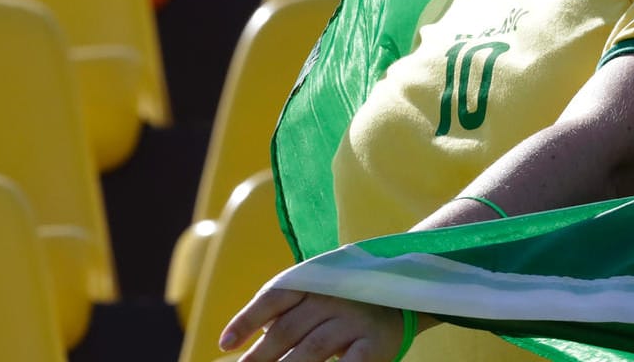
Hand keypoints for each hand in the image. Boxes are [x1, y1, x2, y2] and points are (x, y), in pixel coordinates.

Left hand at [220, 287, 406, 360]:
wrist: (409, 292)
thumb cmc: (352, 296)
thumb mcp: (322, 291)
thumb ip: (290, 310)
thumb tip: (250, 342)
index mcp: (315, 280)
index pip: (274, 298)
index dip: (247, 319)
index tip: (224, 343)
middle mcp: (333, 297)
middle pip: (288, 330)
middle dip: (261, 355)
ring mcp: (355, 319)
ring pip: (313, 349)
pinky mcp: (375, 343)